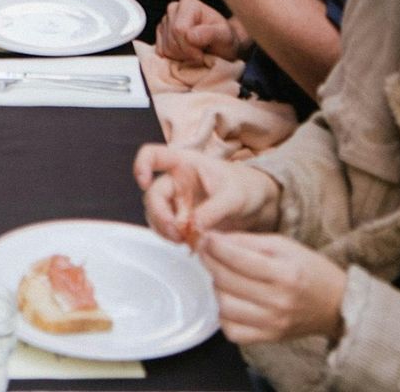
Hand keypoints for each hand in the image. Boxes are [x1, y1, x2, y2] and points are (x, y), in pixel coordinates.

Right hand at [135, 145, 279, 244]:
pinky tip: (188, 244)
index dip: (142, 165)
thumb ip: (214, 209)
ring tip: (184, 241)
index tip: (144, 182)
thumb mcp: (234, 196)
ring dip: (164, 229)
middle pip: (153, 194)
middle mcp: (176, 182)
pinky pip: (169, 229)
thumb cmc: (246, 188)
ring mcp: (178, 202)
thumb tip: (194, 227)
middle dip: (159, 215)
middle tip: (176, 233)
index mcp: (184, 163)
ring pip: (157, 215)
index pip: (153, 155)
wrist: (257, 205)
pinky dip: (174, 238)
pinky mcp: (183, 221)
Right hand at [156, 0, 241, 65]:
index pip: (179, 30)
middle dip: (186, 53)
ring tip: (195, 53)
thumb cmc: (225, 39)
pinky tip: (186, 54)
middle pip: (171, 40)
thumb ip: (210, 34)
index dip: (190, 48)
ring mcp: (165, 21)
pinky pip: (160, 52)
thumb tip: (190, 36)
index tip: (203, 55)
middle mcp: (174, 8)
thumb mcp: (225, 36)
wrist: (223, 45)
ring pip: (165, 48)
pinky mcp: (161, 34)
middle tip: (200, 55)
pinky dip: (173, 58)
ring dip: (181, 57)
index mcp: (188, 4)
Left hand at [202, 233, 346, 345]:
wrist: (336, 304)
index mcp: (284, 272)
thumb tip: (215, 238)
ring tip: (220, 274)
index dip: (215, 245)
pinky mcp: (270, 338)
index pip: (237, 258)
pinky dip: (224, 315)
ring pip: (225, 306)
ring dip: (215, 286)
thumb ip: (248, 241)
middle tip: (206, 251)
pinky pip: (233, 331)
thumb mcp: (283, 245)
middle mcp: (278, 301)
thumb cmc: (309, 269)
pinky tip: (230, 300)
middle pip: (227, 281)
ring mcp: (273, 323)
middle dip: (210, 261)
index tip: (206, 236)